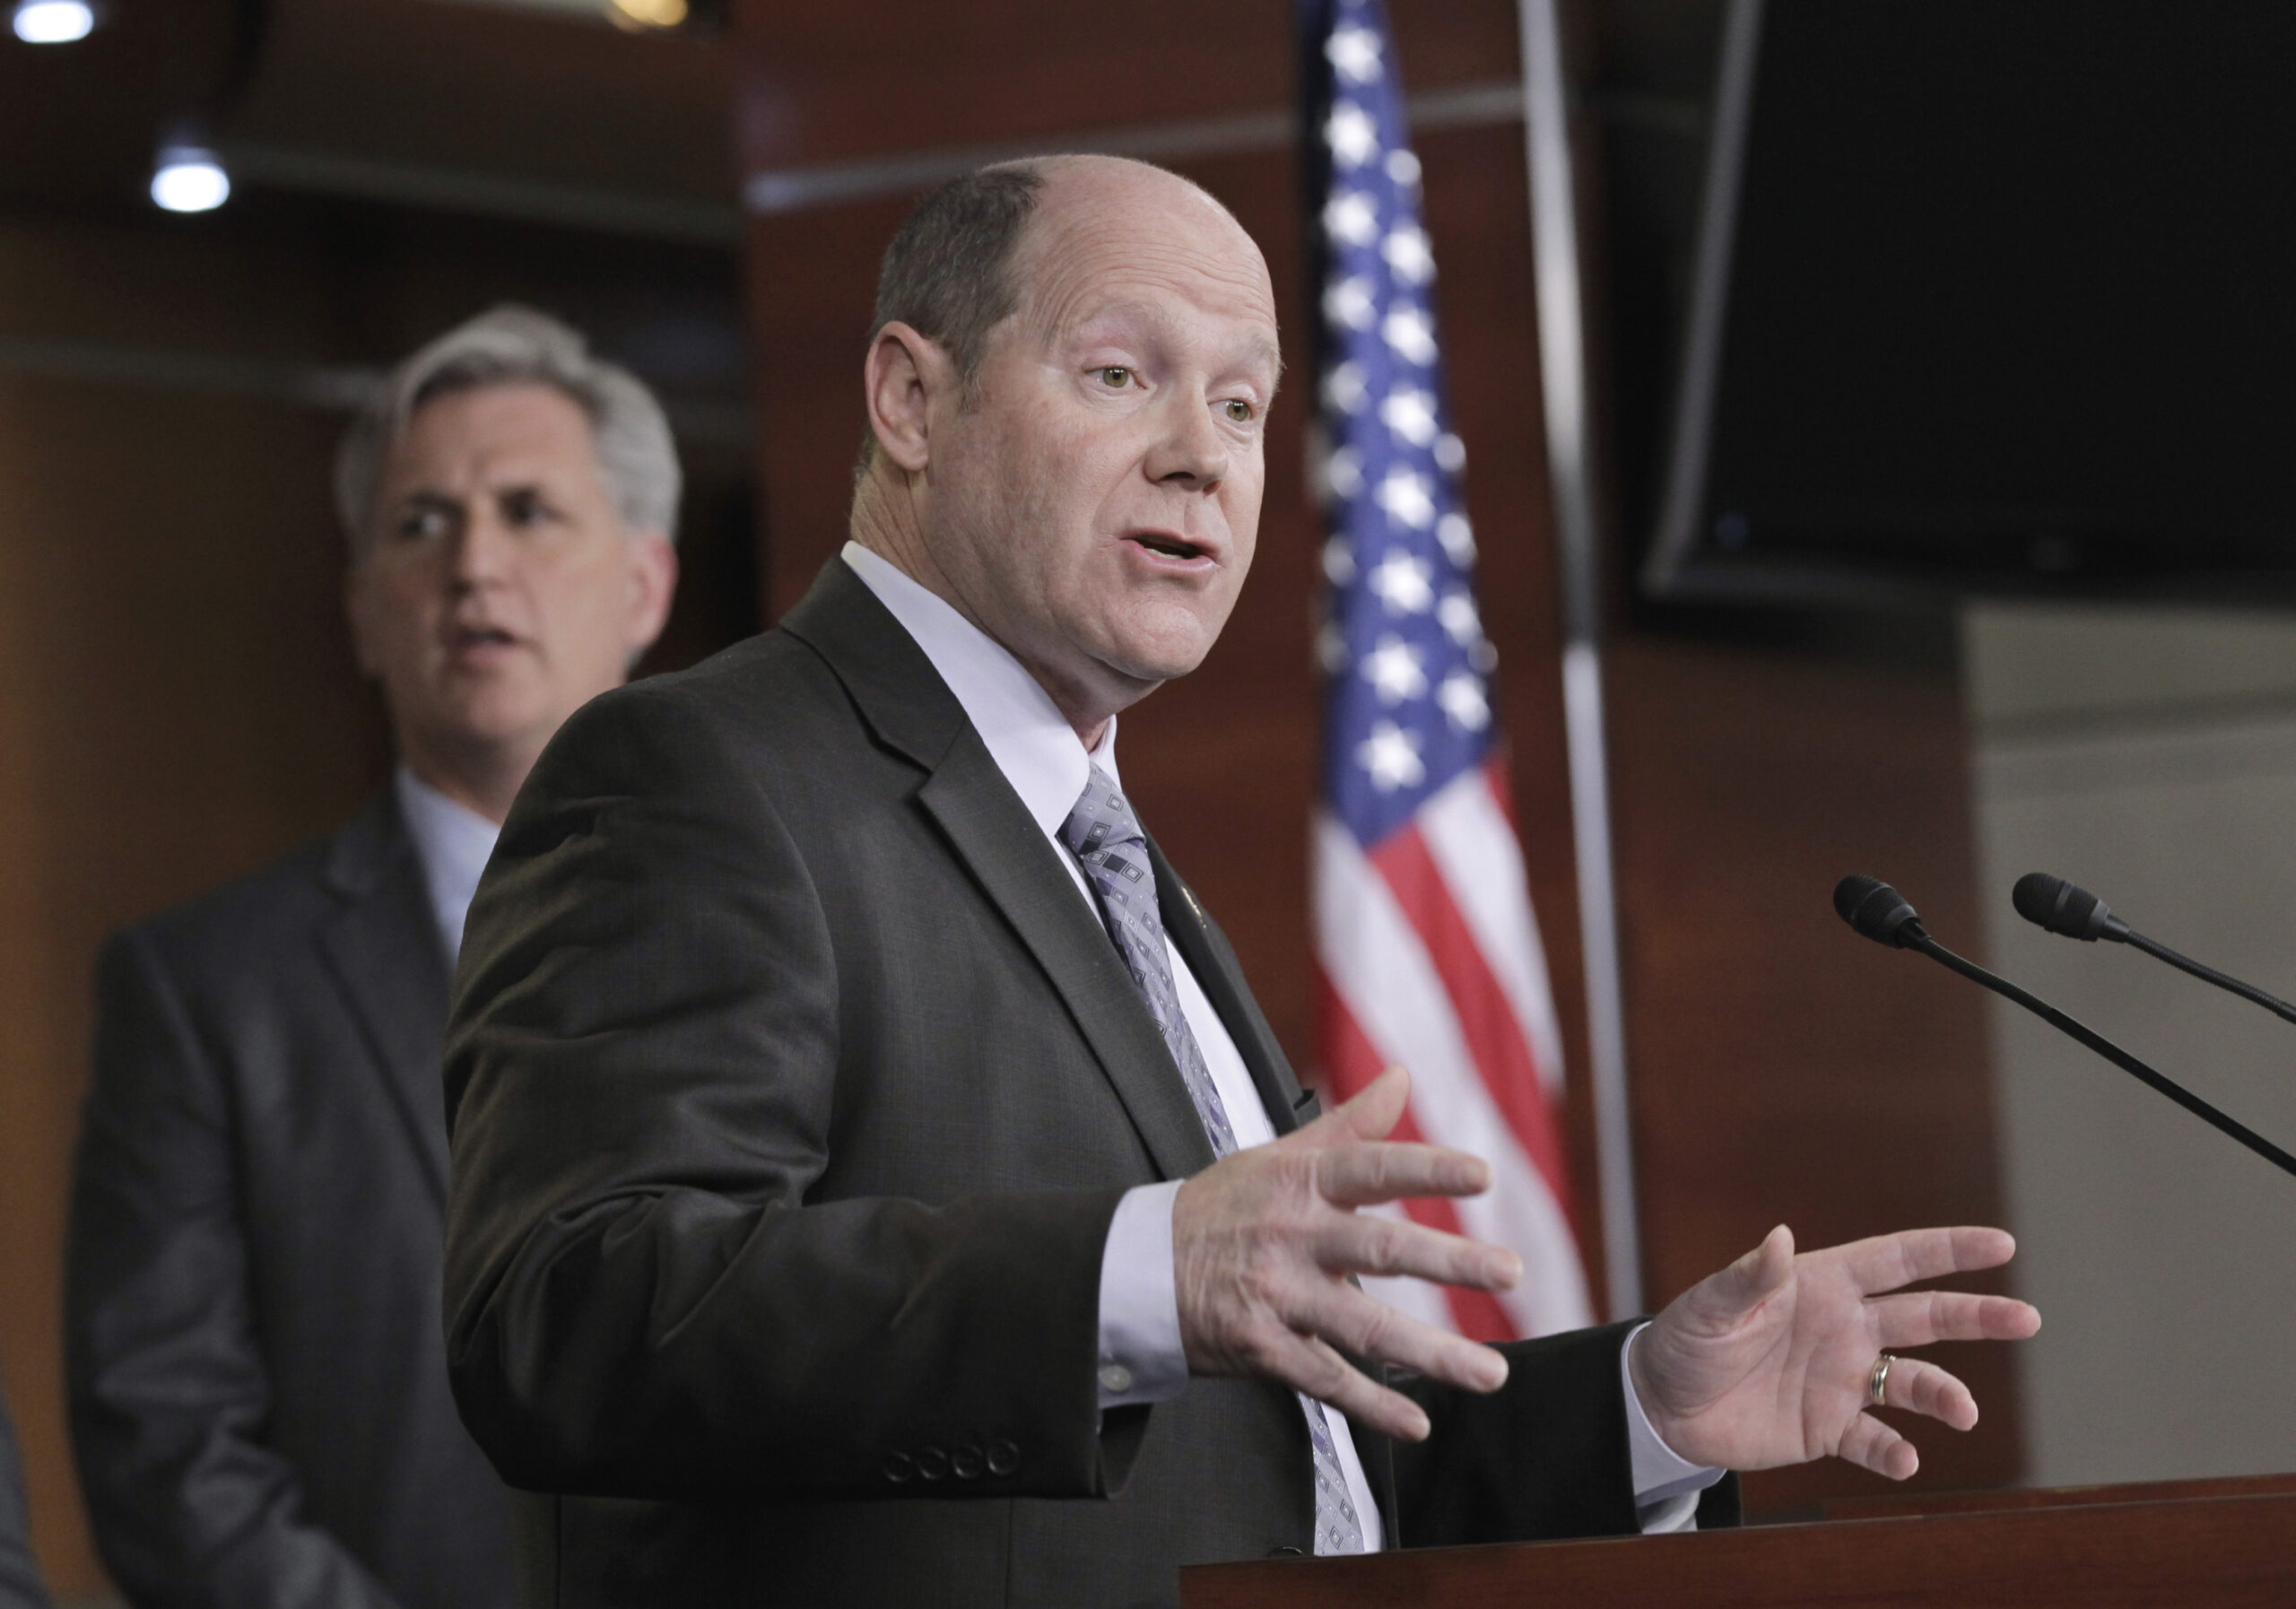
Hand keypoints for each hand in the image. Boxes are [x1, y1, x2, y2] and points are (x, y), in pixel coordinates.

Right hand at [1172, 1066, 1518, 1440]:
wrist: (1139, 1268)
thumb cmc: (1221, 1207)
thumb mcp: (1277, 1156)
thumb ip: (1349, 1124)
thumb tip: (1402, 1077)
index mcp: (1301, 1182)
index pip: (1373, 1168)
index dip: (1427, 1168)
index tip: (1483, 1175)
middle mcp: (1293, 1236)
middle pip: (1380, 1249)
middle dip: (1450, 1262)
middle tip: (1511, 1271)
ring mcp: (1277, 1295)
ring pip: (1363, 1327)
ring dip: (1432, 1354)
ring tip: (1491, 1373)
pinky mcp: (1262, 1347)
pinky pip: (1325, 1380)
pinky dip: (1372, 1405)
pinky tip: (1417, 1422)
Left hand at [1630, 1224, 2041, 1479]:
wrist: (1661, 1405)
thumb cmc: (1685, 1339)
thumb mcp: (1712, 1305)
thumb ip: (1751, 1276)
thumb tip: (1782, 1236)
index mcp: (1823, 1284)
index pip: (1897, 1259)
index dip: (1948, 1249)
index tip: (2002, 1244)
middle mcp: (1845, 1328)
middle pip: (1925, 1317)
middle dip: (1977, 1315)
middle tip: (2026, 1318)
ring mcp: (1842, 1379)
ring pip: (1913, 1382)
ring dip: (1943, 1395)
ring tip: (1962, 1411)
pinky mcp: (1828, 1427)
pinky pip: (1874, 1439)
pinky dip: (1893, 1451)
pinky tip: (1903, 1459)